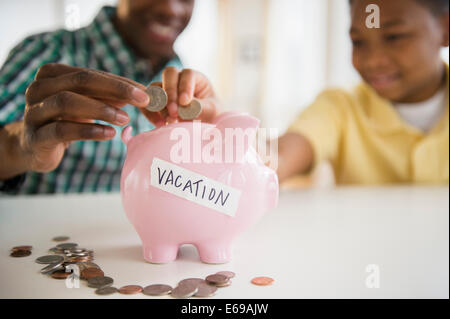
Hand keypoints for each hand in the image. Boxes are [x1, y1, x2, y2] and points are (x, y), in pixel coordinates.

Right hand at [21, 63, 149, 171]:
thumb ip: (110, 97)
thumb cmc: (66, 120)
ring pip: (68, 102)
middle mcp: (39, 88)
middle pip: (80, 81)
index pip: (91, 73)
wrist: (34, 148)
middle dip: (115, 90)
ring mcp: (34, 112)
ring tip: (125, 119)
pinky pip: (62, 130)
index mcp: (52, 74)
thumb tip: (145, 95)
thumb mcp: (88, 105)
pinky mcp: (35, 137)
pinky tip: (109, 134)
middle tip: (141, 101)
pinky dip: (88, 130)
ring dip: (101, 110)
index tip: (145, 92)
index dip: (120, 82)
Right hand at [141, 67, 221, 126]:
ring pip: (156, 87)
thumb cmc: (212, 115)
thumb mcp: (212, 111)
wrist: (205, 128)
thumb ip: (201, 107)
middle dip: (170, 92)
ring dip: (160, 103)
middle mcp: (179, 80)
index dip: (185, 86)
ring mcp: (166, 90)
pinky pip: (149, 102)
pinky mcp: (157, 102)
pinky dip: (151, 112)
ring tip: (169, 120)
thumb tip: (184, 106)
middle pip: (169, 74)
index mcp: (196, 78)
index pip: (188, 74)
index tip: (185, 102)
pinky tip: (160, 124)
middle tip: (174, 112)